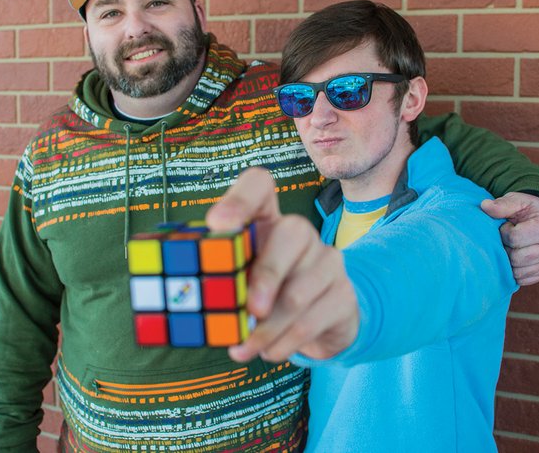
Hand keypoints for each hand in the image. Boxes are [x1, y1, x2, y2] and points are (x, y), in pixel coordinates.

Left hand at [206, 168, 359, 362]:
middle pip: (292, 233)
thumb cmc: (265, 295)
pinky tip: (270, 353)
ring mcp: (327, 260)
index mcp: (266, 221)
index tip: (218, 224)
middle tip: (250, 310)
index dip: (239, 199)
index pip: (259, 185)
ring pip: (300, 290)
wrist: (319, 323)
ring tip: (244, 350)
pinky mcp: (344, 293)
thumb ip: (221, 282)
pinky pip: (313, 319)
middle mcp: (299, 233)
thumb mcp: (239, 283)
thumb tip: (194, 302)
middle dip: (267, 275)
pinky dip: (286, 342)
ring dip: (268, 328)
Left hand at [480, 192, 538, 285]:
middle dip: (506, 248)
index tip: (507, 225)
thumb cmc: (528, 209)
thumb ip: (502, 204)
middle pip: (515, 258)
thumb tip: (484, 206)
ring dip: (508, 261)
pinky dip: (515, 270)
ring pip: (517, 271)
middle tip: (508, 238)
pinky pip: (523, 279)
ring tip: (512, 247)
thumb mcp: (517, 201)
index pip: (514, 238)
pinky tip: (516, 257)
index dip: (504, 232)